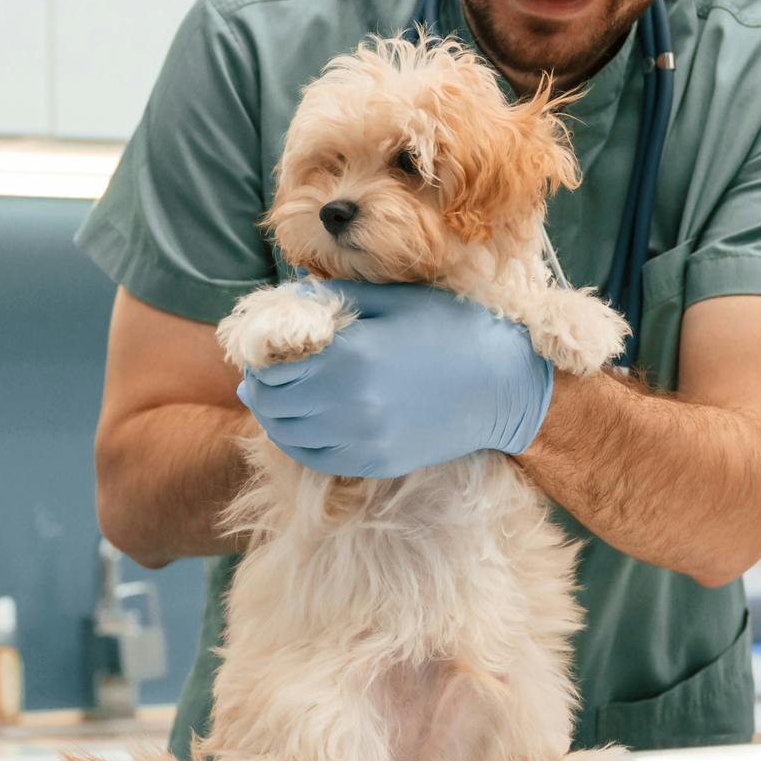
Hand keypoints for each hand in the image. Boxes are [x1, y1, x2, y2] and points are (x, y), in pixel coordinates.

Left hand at [235, 280, 552, 478]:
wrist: (502, 382)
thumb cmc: (449, 328)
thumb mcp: (393, 300)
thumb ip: (336, 298)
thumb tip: (288, 297)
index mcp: (350, 356)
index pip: (273, 369)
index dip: (258, 362)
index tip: (260, 353)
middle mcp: (349, 403)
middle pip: (273, 405)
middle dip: (259, 390)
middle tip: (259, 378)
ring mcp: (363, 439)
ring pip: (288, 436)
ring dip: (273, 418)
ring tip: (274, 400)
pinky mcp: (376, 462)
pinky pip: (316, 459)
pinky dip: (297, 443)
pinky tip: (301, 426)